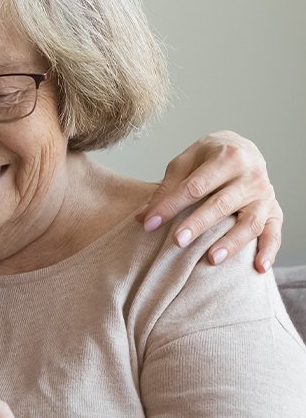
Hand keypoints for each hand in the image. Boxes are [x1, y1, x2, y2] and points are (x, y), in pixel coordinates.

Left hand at [136, 130, 281, 271]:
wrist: (243, 149)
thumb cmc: (208, 158)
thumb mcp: (185, 162)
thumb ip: (167, 188)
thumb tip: (143, 217)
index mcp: (228, 157)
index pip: (195, 186)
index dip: (171, 206)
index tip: (149, 224)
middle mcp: (251, 175)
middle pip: (222, 204)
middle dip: (199, 224)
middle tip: (178, 241)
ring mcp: (265, 195)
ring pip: (250, 222)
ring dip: (232, 242)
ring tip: (212, 259)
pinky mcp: (274, 211)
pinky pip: (275, 233)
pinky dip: (269, 250)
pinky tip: (259, 268)